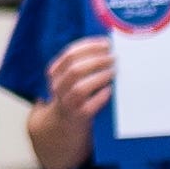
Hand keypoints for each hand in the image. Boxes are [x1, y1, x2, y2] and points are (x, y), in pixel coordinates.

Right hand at [26, 35, 116, 168]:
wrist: (63, 125)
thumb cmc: (74, 95)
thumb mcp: (70, 78)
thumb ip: (82, 63)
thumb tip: (108, 46)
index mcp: (55, 73)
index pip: (69, 54)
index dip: (89, 46)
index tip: (106, 43)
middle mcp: (58, 87)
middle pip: (74, 69)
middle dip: (96, 60)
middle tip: (113, 57)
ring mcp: (67, 103)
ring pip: (80, 87)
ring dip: (99, 77)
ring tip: (113, 71)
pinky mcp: (78, 116)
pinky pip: (89, 106)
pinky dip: (101, 96)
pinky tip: (110, 90)